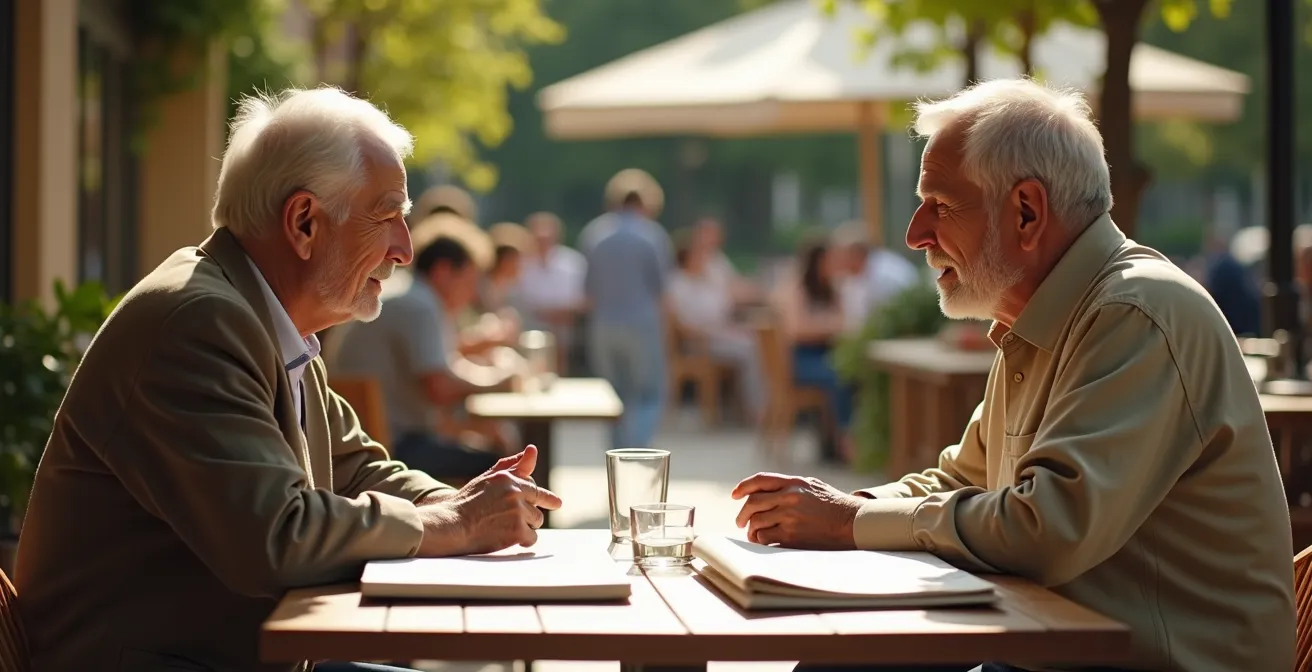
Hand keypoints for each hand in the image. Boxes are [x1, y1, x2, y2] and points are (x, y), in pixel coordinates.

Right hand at [416, 445, 562, 555]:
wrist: (451, 525)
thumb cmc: (466, 503)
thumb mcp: (487, 479)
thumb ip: (511, 466)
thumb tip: (533, 450)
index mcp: (508, 478)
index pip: (533, 487)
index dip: (542, 496)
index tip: (557, 503)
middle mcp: (515, 492)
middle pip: (537, 505)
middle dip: (528, 514)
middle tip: (515, 521)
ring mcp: (518, 511)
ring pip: (536, 521)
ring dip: (525, 527)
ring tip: (504, 528)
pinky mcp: (518, 531)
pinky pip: (532, 538)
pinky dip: (523, 541)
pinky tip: (508, 539)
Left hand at [731, 472, 863, 548]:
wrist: (852, 523)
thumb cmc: (833, 505)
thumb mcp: (812, 486)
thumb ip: (789, 485)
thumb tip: (763, 490)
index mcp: (794, 483)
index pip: (760, 480)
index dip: (743, 487)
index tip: (734, 496)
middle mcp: (790, 497)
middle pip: (753, 503)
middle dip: (742, 514)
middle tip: (740, 522)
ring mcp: (790, 517)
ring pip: (756, 522)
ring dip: (751, 530)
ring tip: (753, 535)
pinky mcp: (792, 536)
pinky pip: (765, 538)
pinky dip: (761, 540)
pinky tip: (764, 541)